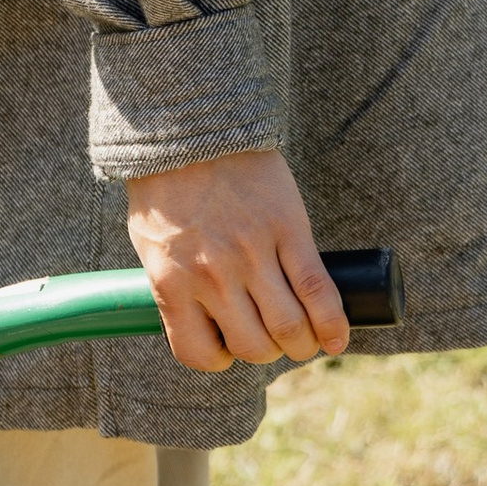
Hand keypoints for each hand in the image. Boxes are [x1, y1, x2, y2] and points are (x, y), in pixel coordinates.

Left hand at [124, 148, 351, 371]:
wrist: (190, 127)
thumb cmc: (164, 186)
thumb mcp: (149, 241)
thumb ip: (169, 280)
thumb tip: (192, 315)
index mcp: (171, 282)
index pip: (198, 352)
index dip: (219, 358)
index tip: (228, 347)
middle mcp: (212, 276)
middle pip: (255, 345)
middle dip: (269, 353)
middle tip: (275, 339)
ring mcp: (252, 255)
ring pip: (290, 327)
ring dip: (304, 344)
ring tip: (306, 338)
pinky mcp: (288, 231)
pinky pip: (318, 291)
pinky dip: (333, 323)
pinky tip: (337, 338)